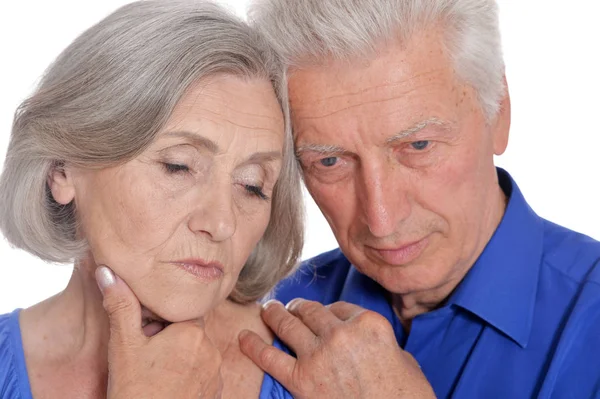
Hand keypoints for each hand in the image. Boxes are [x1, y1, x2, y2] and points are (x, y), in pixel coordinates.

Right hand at [95, 265, 222, 398]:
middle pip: (190, 331)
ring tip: (157, 373)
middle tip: (149, 355)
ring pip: (198, 353)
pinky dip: (189, 375)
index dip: (164, 319)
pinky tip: (168, 385)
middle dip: (172, 338)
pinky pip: (203, 373)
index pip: (183, 311)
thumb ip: (120, 306)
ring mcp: (216, 374)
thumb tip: (107, 271)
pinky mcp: (216, 392)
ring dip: (181, 357)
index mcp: (192, 332)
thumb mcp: (124, 346)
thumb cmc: (135, 390)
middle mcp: (211, 350)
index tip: (149, 331)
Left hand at [239, 299, 434, 398]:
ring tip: (266, 309)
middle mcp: (341, 334)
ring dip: (274, 314)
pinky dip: (254, 346)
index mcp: (368, 324)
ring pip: (289, 324)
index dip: (328, 312)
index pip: (340, 308)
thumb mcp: (405, 362)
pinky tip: (243, 337)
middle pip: (312, 311)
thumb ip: (382, 345)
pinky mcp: (301, 381)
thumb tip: (368, 343)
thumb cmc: (406, 398)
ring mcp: (319, 356)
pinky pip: (271, 358)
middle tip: (289, 306)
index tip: (322, 316)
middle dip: (298, 307)